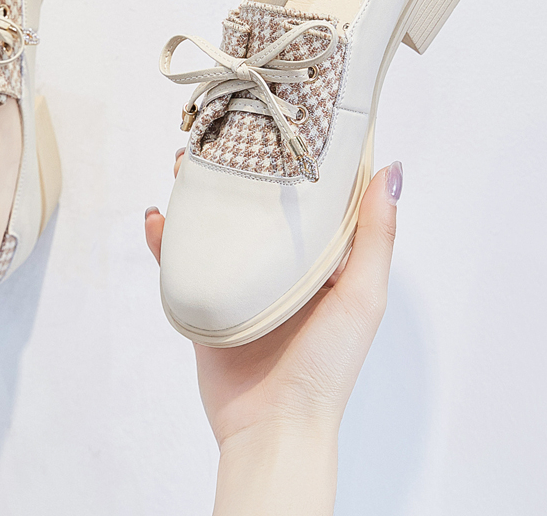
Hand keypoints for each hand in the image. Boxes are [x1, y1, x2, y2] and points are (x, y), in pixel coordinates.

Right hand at [145, 151, 400, 513]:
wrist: (272, 426)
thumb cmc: (326, 364)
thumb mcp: (362, 295)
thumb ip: (376, 235)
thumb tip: (390, 168)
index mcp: (318, 257)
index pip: (305, 194)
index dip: (290, 156)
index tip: (275, 118)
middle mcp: (279, 262)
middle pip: (252, 202)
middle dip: (233, 168)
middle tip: (215, 138)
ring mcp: (239, 280)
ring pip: (213, 223)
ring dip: (195, 193)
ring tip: (181, 167)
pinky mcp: (207, 299)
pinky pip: (180, 260)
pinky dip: (165, 238)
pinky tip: (156, 219)